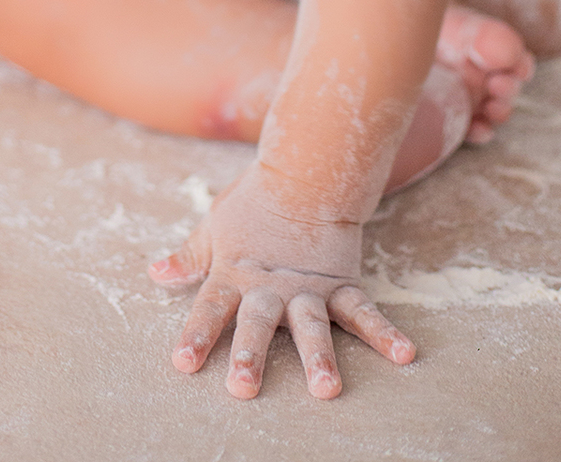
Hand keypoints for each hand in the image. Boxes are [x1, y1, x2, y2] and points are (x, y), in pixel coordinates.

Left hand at [149, 164, 413, 399]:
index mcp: (235, 274)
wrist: (305, 170)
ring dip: (318, 357)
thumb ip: (190, 256)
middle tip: (242, 387)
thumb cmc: (253, 202)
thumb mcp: (214, 227)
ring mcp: (307, 287)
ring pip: (311, 326)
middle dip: (249, 354)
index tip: (183, 363)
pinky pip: (364, 311)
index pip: (209, 308)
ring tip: (326, 389)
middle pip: (256, 323)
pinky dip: (384, 333)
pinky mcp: (340, 283)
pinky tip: (405, 354)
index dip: (196, 335)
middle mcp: (270, 287)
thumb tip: (155, 274)